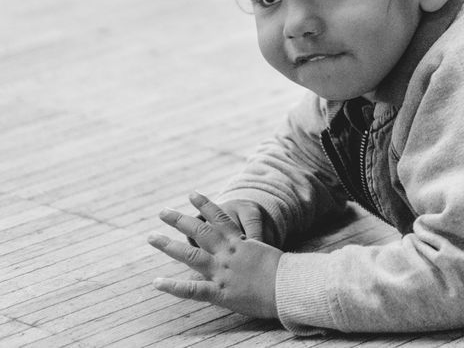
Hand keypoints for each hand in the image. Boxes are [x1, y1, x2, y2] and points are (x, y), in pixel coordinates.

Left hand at [149, 192, 282, 319]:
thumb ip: (253, 251)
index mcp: (241, 241)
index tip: (192, 194)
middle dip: (179, 220)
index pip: (220, 217)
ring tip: (151, 237)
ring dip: (169, 246)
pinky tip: (157, 283)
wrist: (290, 286)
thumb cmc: (286, 272)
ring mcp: (222, 271)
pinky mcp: (219, 292)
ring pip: (190, 255)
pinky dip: (173, 287)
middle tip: (162, 212)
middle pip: (200, 231)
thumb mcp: (269, 254)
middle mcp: (228, 252)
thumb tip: (248, 248)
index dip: (205, 205)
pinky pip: (192, 289)